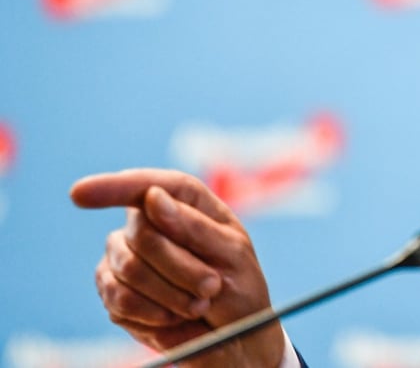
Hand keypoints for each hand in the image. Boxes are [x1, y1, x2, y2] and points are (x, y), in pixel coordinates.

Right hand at [70, 168, 284, 367]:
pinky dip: (153, 313)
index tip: (79, 194)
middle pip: (143, 235)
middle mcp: (148, 222)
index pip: (145, 185)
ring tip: (199, 304)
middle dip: (181, 268)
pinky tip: (173, 315)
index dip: (112, 187)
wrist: (231, 334)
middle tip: (211, 287)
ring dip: (171, 293)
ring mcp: (125, 255)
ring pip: (130, 269)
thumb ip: (194, 226)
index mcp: (184, 201)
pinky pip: (120, 300)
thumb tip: (153, 197)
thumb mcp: (232, 254)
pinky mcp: (112, 289)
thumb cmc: (239, 287)